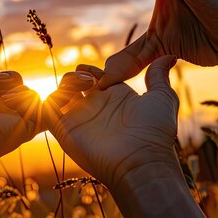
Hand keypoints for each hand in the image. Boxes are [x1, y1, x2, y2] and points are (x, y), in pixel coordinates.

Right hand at [44, 56, 178, 189]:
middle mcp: (95, 109)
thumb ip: (158, 76)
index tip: (96, 70)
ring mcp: (79, 120)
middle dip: (76, 75)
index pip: (94, 78)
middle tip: (88, 78)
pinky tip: (72, 95)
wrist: (140, 160)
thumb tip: (169, 57)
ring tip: (84, 85)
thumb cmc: (154, 132)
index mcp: (114, 99)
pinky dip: (53, 97)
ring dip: (66, 83)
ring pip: (60, 94)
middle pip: (74, 85)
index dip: (91, 70)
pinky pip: (48, 109)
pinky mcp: (64, 130)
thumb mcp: (162, 97)